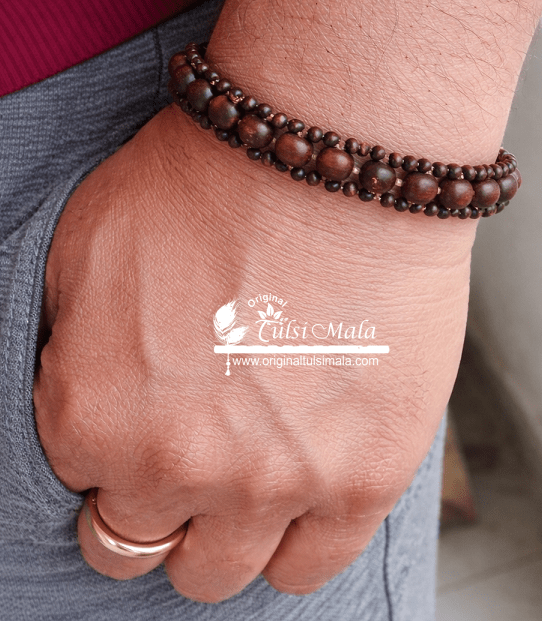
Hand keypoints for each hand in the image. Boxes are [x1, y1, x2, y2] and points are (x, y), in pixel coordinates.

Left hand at [33, 106, 473, 601]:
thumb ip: (68, 347)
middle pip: (138, 546)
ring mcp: (271, 484)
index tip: (142, 424)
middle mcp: (174, 466)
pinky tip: (299, 500)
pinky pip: (310, 567)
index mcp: (92, 415)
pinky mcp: (360, 479)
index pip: (79, 482)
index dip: (109, 451)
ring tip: (243, 481)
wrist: (327, 162)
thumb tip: (83, 391)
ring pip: (217, 574)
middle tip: (186, 459)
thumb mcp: (86, 248)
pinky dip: (294, 548)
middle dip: (152, 508)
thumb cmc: (211, 188)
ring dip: (217, 537)